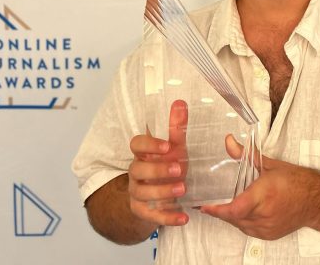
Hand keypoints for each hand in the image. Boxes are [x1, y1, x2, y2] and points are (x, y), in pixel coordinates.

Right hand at [127, 100, 188, 226]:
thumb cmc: (167, 166)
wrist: (158, 197)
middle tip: (179, 169)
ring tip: (183, 189)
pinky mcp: (142, 212)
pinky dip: (168, 217)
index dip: (149, 145)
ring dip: (163, 191)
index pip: (136, 145)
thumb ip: (177, 127)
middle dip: (157, 170)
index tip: (167, 146)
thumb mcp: (175, 148)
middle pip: (137, 170)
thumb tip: (180, 102)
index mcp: (143, 154)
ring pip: (143, 193)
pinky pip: (152, 216)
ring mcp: (137, 193)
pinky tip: (183, 217)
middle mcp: (136, 173)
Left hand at [200, 136, 317, 239]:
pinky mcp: (269, 235)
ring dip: (233, 216)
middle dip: (222, 210)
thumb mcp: (270, 164)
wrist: (316, 200)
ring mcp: (267, 227)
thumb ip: (246, 155)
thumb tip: (229, 142)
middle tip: (213, 202)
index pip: (235, 209)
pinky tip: (245, 211)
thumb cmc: (296, 181)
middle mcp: (265, 213)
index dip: (217, 210)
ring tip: (230, 205)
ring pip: (239, 225)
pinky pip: (248, 230)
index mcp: (264, 194)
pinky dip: (243, 221)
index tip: (204, 206)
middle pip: (234, 217)